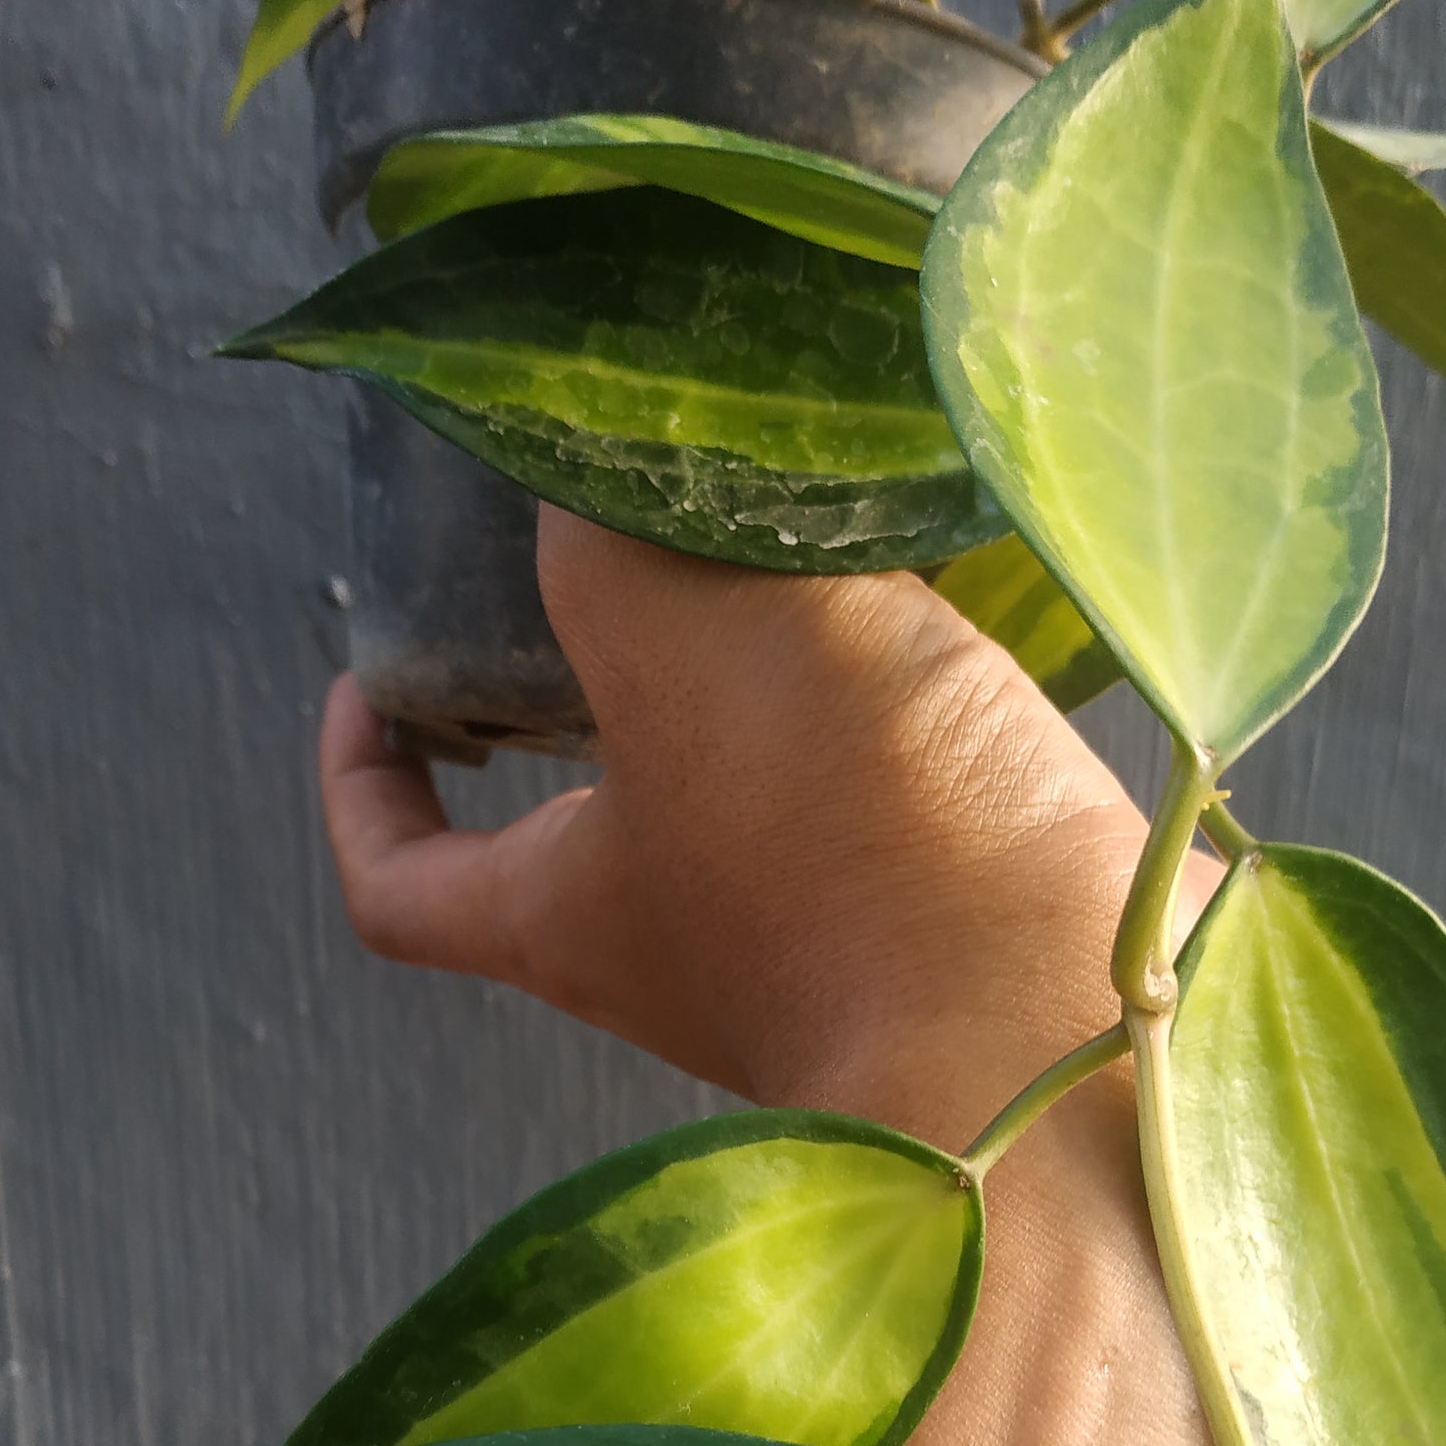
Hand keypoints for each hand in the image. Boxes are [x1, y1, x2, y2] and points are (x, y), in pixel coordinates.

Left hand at [320, 508, 1169, 1131]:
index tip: (379, 673)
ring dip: (758, 659)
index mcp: (567, 915)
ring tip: (790, 519)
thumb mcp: (669, 627)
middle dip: (584, 678)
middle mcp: (686, 949)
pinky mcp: (968, 904)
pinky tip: (936, 569)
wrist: (1081, 1013)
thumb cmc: (845, 842)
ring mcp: (834, 942)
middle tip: (617, 545)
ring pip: (757, 779)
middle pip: (587, 811)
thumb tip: (604, 433)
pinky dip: (899, 678)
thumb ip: (601, 513)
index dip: (364, 779)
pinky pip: (902, 774)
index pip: (402, 882)